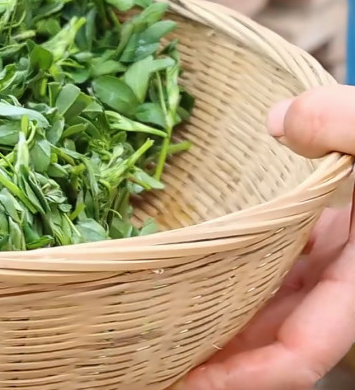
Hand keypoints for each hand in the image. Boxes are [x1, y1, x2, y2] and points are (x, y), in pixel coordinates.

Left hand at [175, 84, 354, 389]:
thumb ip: (343, 122)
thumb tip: (278, 122)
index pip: (304, 353)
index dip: (245, 377)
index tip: (188, 382)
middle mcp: (348, 278)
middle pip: (275, 338)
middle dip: (217, 359)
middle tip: (149, 360)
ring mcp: (337, 258)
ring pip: (271, 305)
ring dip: (219, 318)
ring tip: (152, 323)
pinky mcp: (328, 233)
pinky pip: (276, 267)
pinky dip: (234, 273)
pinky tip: (185, 268)